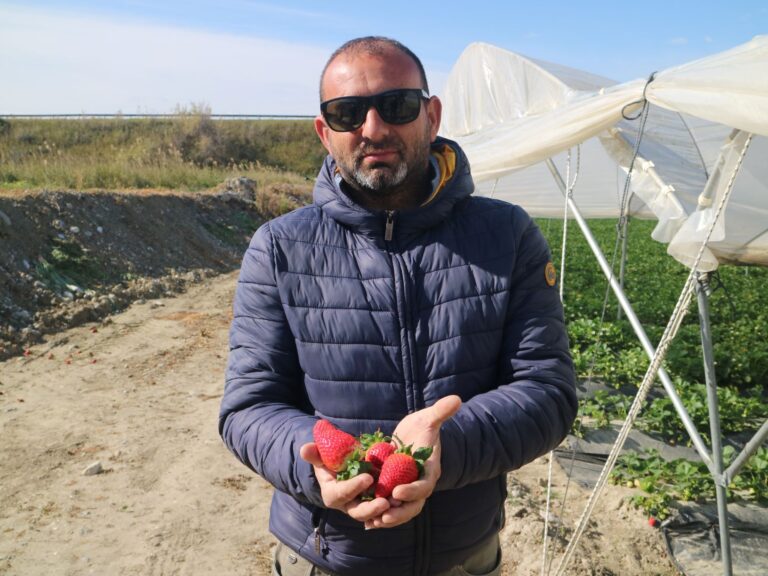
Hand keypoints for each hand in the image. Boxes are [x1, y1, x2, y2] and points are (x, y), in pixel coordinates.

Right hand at [299, 443, 389, 522]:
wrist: (345, 465)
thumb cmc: (332, 460)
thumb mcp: (323, 456)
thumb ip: (315, 454)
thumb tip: (304, 449)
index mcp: (332, 494)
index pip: (340, 494)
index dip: (353, 487)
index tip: (367, 477)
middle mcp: (348, 504)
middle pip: (358, 512)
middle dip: (371, 509)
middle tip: (384, 502)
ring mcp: (363, 506)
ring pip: (374, 516)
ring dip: (385, 512)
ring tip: (397, 504)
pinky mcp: (376, 504)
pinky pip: (385, 510)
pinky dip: (394, 509)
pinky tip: (404, 502)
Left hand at [365, 395, 461, 528]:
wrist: (412, 437)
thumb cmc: (422, 428)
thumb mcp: (428, 419)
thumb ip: (440, 412)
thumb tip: (457, 399)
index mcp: (428, 470)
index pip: (424, 485)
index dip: (413, 490)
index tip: (397, 492)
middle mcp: (419, 484)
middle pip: (413, 506)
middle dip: (399, 513)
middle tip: (384, 516)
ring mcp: (406, 490)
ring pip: (400, 511)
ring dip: (387, 518)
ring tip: (372, 523)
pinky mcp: (393, 492)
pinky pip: (388, 508)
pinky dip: (379, 516)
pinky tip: (366, 523)